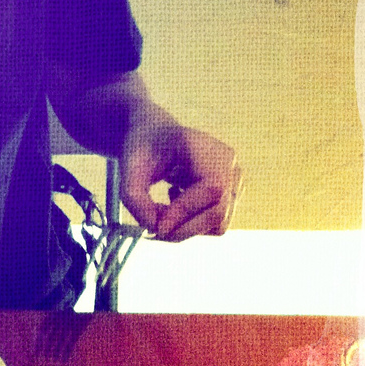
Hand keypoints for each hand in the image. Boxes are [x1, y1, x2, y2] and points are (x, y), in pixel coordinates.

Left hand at [120, 119, 240, 241]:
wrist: (156, 136)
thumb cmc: (145, 148)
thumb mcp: (129, 168)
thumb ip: (135, 199)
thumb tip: (155, 228)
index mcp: (204, 146)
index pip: (210, 188)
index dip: (186, 212)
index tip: (157, 227)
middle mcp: (228, 163)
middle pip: (218, 213)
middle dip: (183, 228)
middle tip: (154, 229)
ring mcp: (235, 180)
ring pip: (218, 224)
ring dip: (186, 227)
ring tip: (164, 205)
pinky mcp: (232, 194)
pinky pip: (216, 224)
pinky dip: (192, 223)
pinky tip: (177, 201)